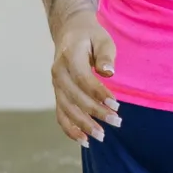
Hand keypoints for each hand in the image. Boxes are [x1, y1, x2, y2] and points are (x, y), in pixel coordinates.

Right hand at [51, 15, 119, 144]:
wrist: (70, 32)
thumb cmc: (91, 36)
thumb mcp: (102, 39)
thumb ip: (106, 54)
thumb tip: (109, 72)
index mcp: (69, 57)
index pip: (83, 79)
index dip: (99, 93)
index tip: (116, 105)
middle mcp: (58, 73)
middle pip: (75, 97)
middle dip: (95, 112)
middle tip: (117, 122)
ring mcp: (55, 84)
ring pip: (66, 109)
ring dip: (82, 125)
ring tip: (101, 137)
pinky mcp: (57, 93)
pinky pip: (60, 113)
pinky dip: (69, 128)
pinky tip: (83, 140)